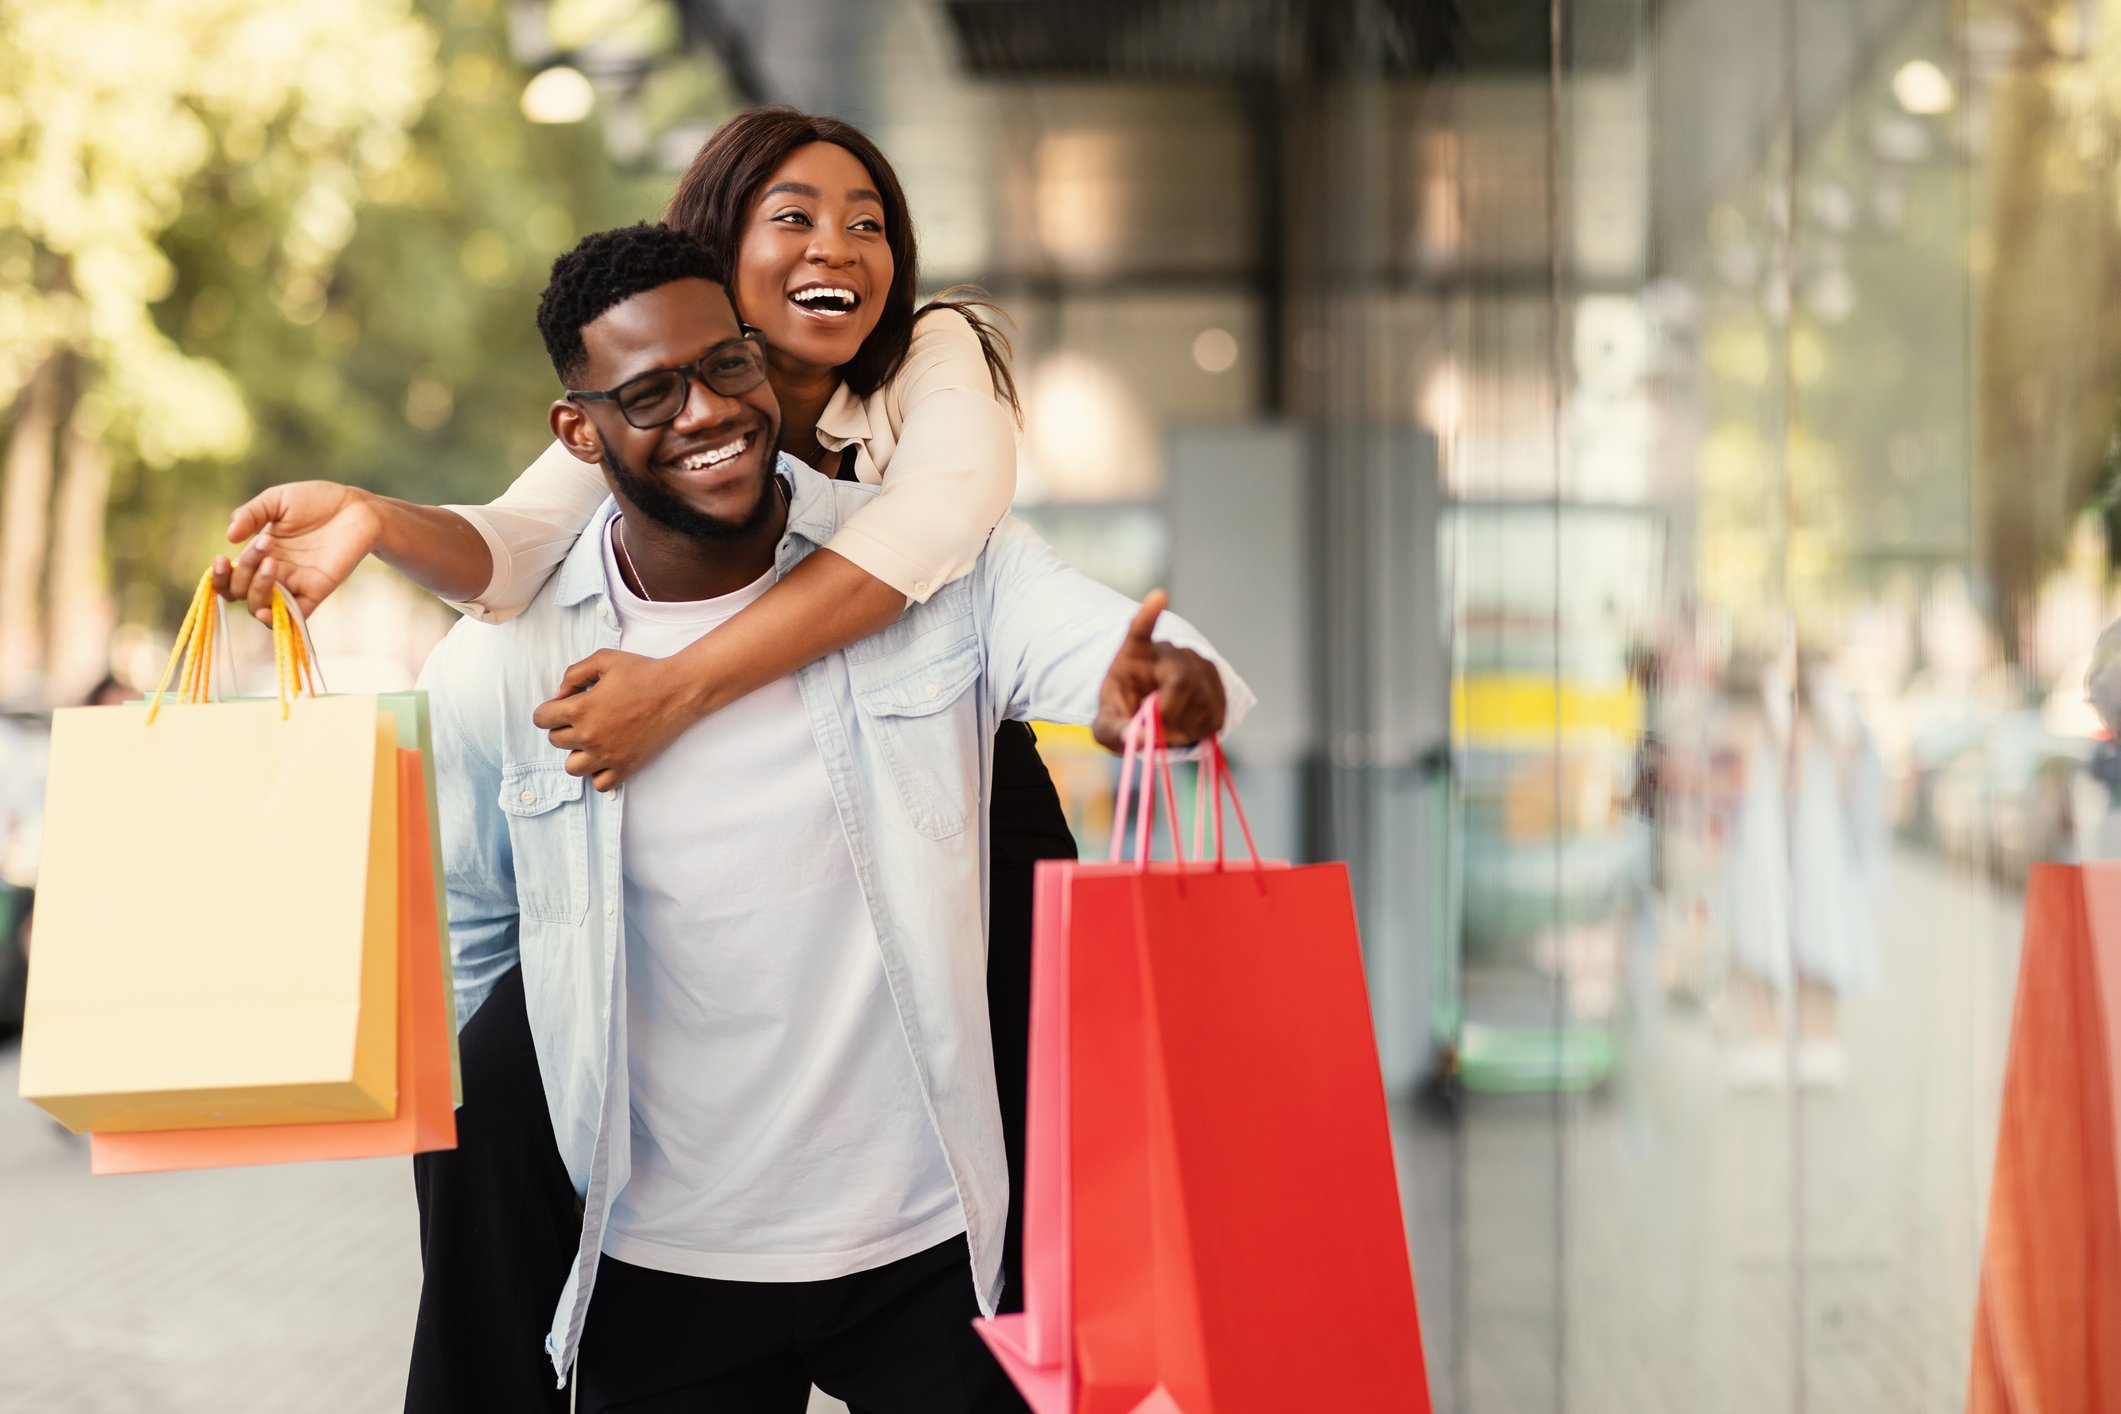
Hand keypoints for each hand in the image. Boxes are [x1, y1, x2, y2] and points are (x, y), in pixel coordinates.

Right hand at [214, 482, 382, 624]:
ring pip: (260, 606)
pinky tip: (267, 612)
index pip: (229, 578)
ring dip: (258, 588)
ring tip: (273, 561)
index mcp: (259, 554)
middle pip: (241, 592)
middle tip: (266, 542)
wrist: (356, 507)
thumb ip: (251, 514)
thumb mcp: (277, 500)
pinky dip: (277, 619)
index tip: (219, 559)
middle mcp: (273, 573)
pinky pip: (292, 616)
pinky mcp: (315, 591)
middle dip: (244, 571)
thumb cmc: (317, 501)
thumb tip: (229, 537)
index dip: (218, 576)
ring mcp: (294, 584)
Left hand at [532, 650, 702, 790]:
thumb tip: (559, 695)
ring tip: (592, 742)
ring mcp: (607, 755)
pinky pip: (599, 784)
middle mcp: (589, 735)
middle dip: (564, 728)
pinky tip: (607, 757)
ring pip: (572, 767)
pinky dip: (599, 773)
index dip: (549, 710)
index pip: (541, 719)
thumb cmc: (643, 672)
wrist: (678, 691)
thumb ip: (573, 674)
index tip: (565, 706)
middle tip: (585, 718)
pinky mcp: (626, 767)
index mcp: (580, 708)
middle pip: (555, 741)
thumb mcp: (603, 659)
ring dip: (577, 754)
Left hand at [1091, 589, 1226, 751]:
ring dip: (1182, 727)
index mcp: (1135, 653)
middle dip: (1169, 714)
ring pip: (1200, 702)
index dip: (1149, 615)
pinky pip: (1214, 714)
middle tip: (1155, 731)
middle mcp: (1170, 653)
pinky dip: (1197, 730)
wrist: (1153, 715)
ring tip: (1166, 727)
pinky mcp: (1218, 683)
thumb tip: (1141, 738)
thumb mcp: (1107, 726)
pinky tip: (1185, 725)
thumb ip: (1114, 732)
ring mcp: (1198, 665)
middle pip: (1180, 681)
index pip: (1140, 630)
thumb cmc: (1126, 713)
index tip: (1159, 596)